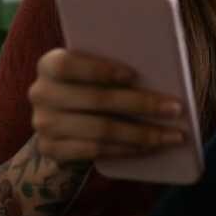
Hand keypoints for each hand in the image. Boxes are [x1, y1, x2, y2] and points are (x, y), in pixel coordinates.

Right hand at [28, 47, 185, 166]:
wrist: (59, 122)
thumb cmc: (88, 86)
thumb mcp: (93, 70)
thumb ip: (114, 64)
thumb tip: (163, 65)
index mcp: (49, 64)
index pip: (68, 65)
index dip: (100, 70)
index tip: (134, 74)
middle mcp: (40, 92)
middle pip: (95, 100)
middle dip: (141, 104)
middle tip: (175, 108)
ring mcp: (43, 124)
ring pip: (101, 130)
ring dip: (142, 133)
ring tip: (174, 134)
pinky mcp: (51, 149)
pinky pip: (96, 151)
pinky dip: (127, 150)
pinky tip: (151, 147)